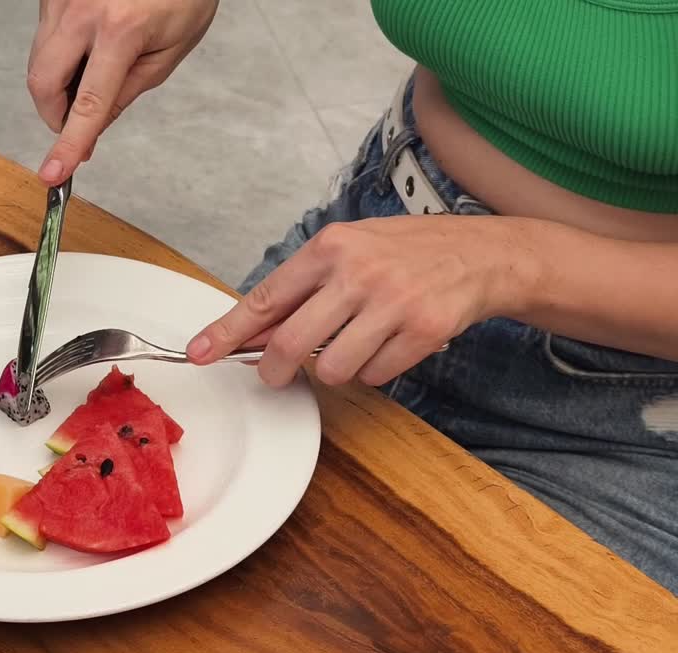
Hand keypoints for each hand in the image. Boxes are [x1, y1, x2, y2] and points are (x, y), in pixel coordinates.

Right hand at [29, 0, 218, 184]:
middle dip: (54, 113)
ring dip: (59, 79)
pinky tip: (91, 38)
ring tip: (98, 65)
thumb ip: (130, 90)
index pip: (88, 105)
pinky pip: (44, 34)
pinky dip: (61, 50)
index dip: (68, 145)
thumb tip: (95, 126)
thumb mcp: (171, 48)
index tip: (53, 174)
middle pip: (42, 82)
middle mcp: (82, 10)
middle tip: (77, 122)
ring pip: (38, 59)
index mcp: (121, 30)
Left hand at [185, 216, 538, 387]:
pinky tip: (389, 344)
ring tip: (356, 343)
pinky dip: (374, 371)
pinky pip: (375, 376)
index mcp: (330, 248)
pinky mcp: (424, 331)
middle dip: (275, 369)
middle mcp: (358, 273)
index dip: (227, 332)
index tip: (199, 354)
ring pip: (332, 370)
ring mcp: (393, 303)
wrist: (481, 254)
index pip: (265, 299)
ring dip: (334, 370)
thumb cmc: (403, 253)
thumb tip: (250, 333)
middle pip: (291, 345)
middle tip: (275, 374)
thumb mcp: (346, 252)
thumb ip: (299, 290)